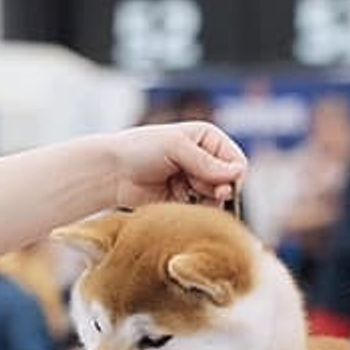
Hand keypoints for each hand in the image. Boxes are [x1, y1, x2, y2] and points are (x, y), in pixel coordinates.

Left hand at [109, 122, 246, 209]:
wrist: (112, 172)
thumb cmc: (140, 150)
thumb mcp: (175, 148)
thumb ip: (207, 163)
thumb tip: (237, 173)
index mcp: (208, 138)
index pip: (237, 161)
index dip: (232, 176)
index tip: (220, 185)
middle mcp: (205, 159)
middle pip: (229, 183)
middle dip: (215, 189)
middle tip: (195, 187)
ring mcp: (194, 180)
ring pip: (215, 200)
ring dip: (201, 200)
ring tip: (179, 190)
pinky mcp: (184, 200)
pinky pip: (199, 211)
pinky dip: (191, 209)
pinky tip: (174, 200)